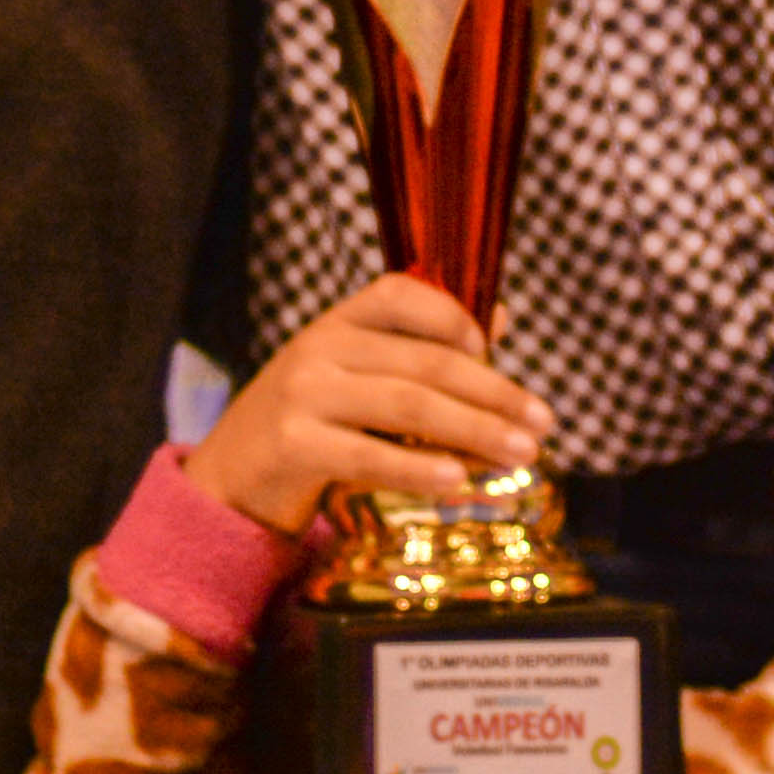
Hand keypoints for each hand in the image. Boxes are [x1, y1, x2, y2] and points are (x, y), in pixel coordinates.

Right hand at [194, 275, 550, 534]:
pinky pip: (370, 454)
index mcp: (339, 321)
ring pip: (409, 405)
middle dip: (495, 393)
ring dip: (476, 431)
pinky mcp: (293, 444)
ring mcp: (303, 393)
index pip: (404, 293)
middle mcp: (319, 346)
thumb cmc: (310, 426)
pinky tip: (459, 479)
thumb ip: (421, 349)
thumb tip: (501, 318)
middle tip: (543, 423)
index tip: (497, 353)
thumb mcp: (358, 377)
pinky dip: (420, 467)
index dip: (456, 318)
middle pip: (425, 361)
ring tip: (522, 455)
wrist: (230, 480)